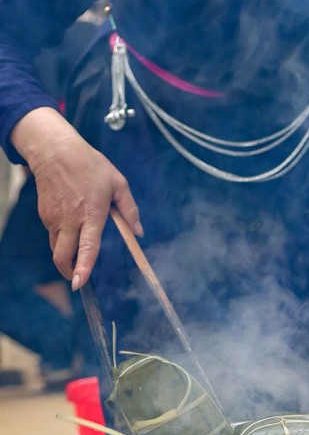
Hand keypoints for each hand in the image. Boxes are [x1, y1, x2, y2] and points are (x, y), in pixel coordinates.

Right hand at [11, 108, 141, 289]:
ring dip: (67, 251)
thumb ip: (130, 210)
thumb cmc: (90, 165)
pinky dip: (62, 235)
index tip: (79, 284)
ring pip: (57, 246)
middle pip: (63, 255)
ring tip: (79, 235)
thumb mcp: (118, 183)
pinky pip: (53, 233)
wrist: (55, 151)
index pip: (87, 247)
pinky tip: (70, 218)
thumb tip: (139, 231)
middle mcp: (70, 219)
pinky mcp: (44, 214)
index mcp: (92, 213)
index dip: (83, 268)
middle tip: (77, 277)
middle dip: (69, 271)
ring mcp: (53, 218)